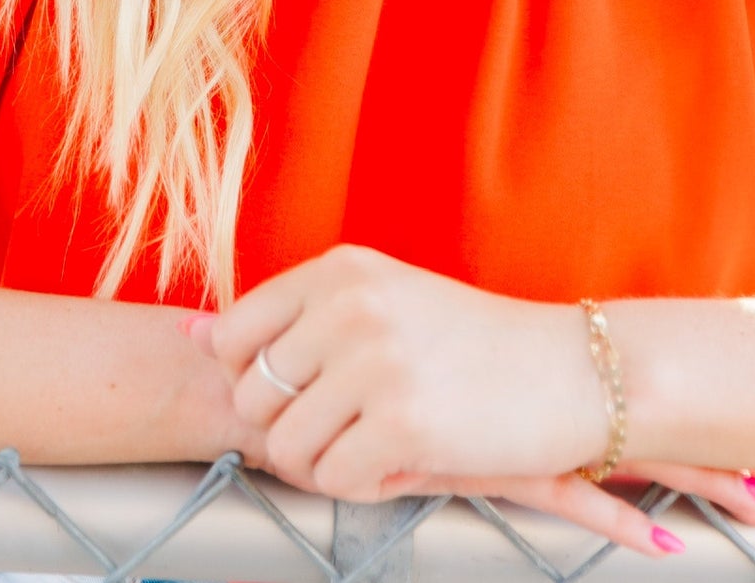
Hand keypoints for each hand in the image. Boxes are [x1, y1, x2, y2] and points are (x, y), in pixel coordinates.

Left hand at [185, 245, 754, 556]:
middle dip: (292, 427)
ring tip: (382, 437)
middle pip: (252, 398)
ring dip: (327, 461)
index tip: (310, 387)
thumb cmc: (470, 344)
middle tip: (354, 422)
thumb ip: (285, 319)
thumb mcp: (377, 303)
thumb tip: (185, 335)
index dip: (258, 380)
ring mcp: (375, 363)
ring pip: (286, 448)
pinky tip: (409, 457)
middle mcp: (350, 306)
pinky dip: (364, 485)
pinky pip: (332, 481)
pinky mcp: (403, 424)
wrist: (570, 371)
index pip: (233, 335)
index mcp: (339, 270)